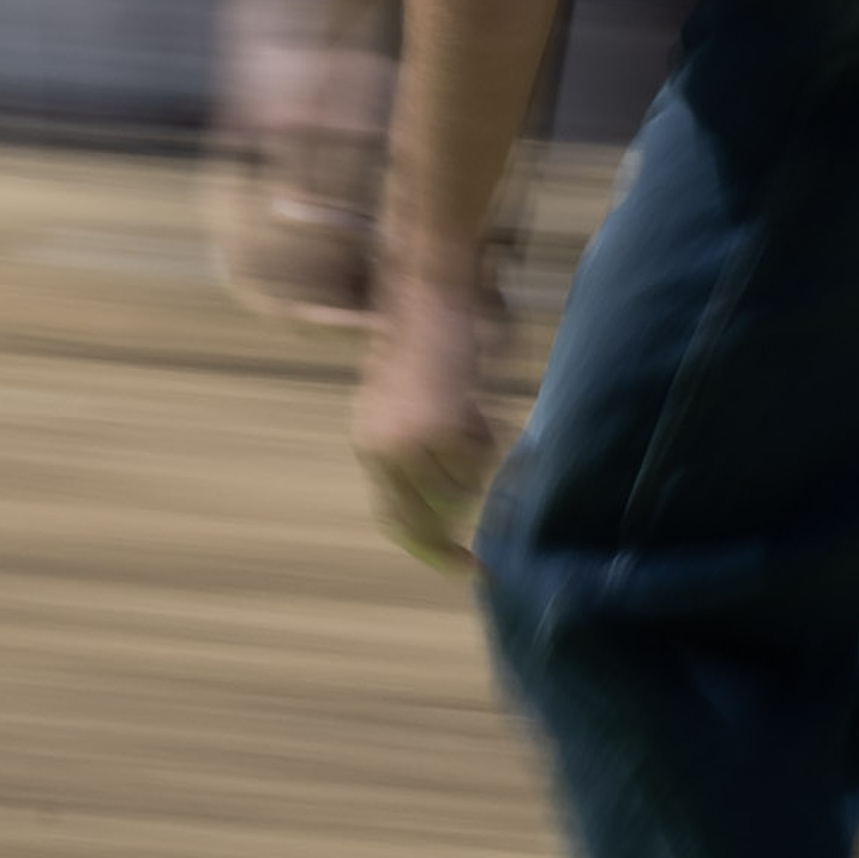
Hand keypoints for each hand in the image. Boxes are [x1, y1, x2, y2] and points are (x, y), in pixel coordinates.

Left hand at [351, 278, 498, 574]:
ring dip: (479, 464)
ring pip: (463, 490)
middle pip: (431, 519)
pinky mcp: (442, 428)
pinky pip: (482, 461)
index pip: (395, 519)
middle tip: (479, 560)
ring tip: (472, 417)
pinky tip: (477, 401)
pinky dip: (490, 438)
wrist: (427, 289)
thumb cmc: (426, 337)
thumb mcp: (405, 403)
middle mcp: (382, 450)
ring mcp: (411, 442)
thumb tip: (450, 509)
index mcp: (368, 444)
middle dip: (457, 534)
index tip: (464, 568)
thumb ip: (417, 453)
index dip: (429, 549)